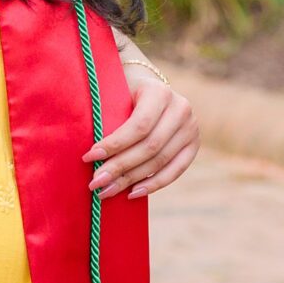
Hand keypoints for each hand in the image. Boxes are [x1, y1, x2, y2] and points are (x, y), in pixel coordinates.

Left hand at [87, 65, 198, 199]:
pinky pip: (175, 171)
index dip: (115, 144)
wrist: (151, 89)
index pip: (139, 125)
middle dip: (119, 167)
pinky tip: (132, 193)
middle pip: (149, 147)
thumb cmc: (125, 91)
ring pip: (160, 161)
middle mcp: (181, 109)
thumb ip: (108, 116)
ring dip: (131, 180)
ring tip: (107, 191)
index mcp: (160, 92)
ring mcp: (191, 128)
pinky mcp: (193, 145)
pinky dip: (153, 185)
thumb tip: (91, 155)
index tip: (89, 157)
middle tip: (95, 182)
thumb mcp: (117, 92)